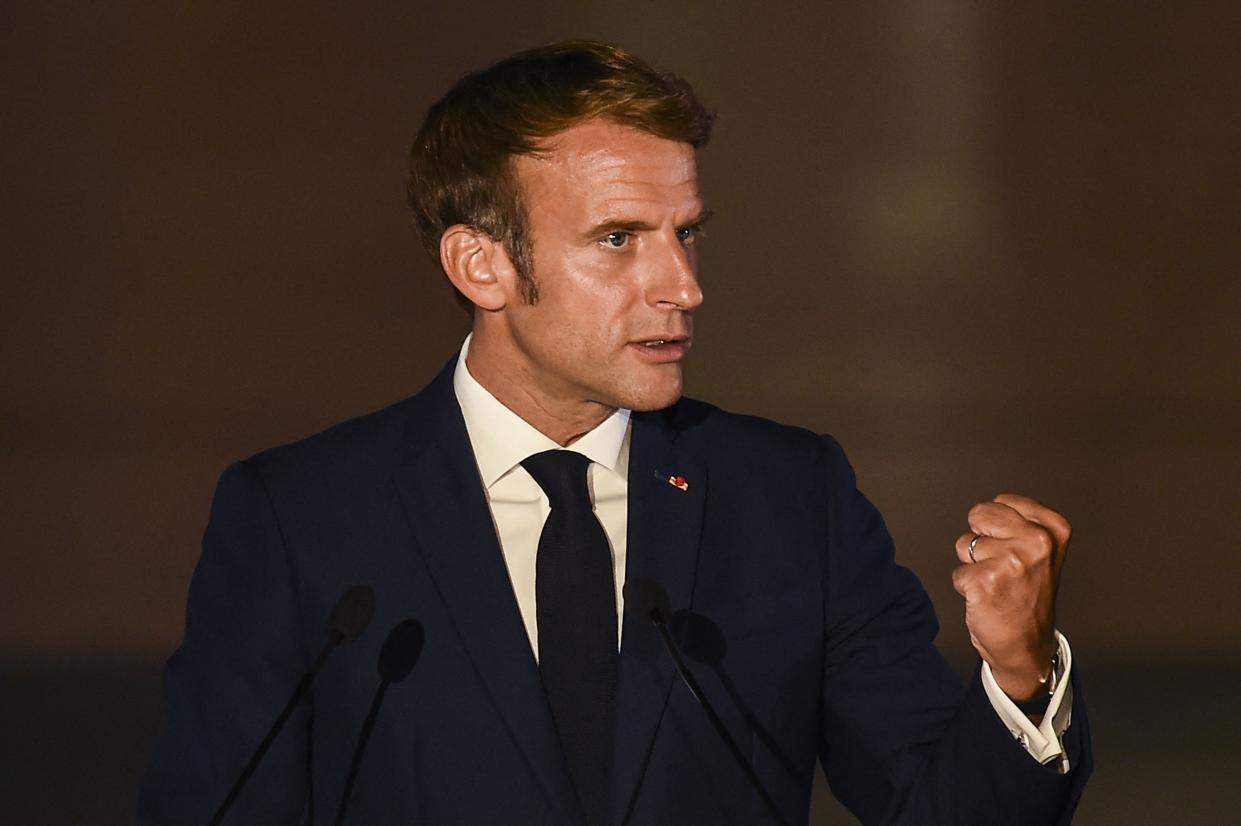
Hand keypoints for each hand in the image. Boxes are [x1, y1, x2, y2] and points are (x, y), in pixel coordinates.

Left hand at [952, 494, 1069, 701]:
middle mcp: (1036, 542)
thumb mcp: (1042, 551)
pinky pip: (958, 572)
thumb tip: (989, 507)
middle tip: (1002, 567)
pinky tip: (987, 598)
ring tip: (996, 583)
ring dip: (973, 565)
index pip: (1000, 502)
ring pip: (965, 544)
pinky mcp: (985, 581)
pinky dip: (966, 586)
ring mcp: (1011, 561)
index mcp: (1052, 529)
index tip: (1014, 548)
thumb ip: (1021, 523)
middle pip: (979, 516)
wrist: (1027, 646)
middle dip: (982, 540)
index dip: (998, 526)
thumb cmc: (1029, 597)